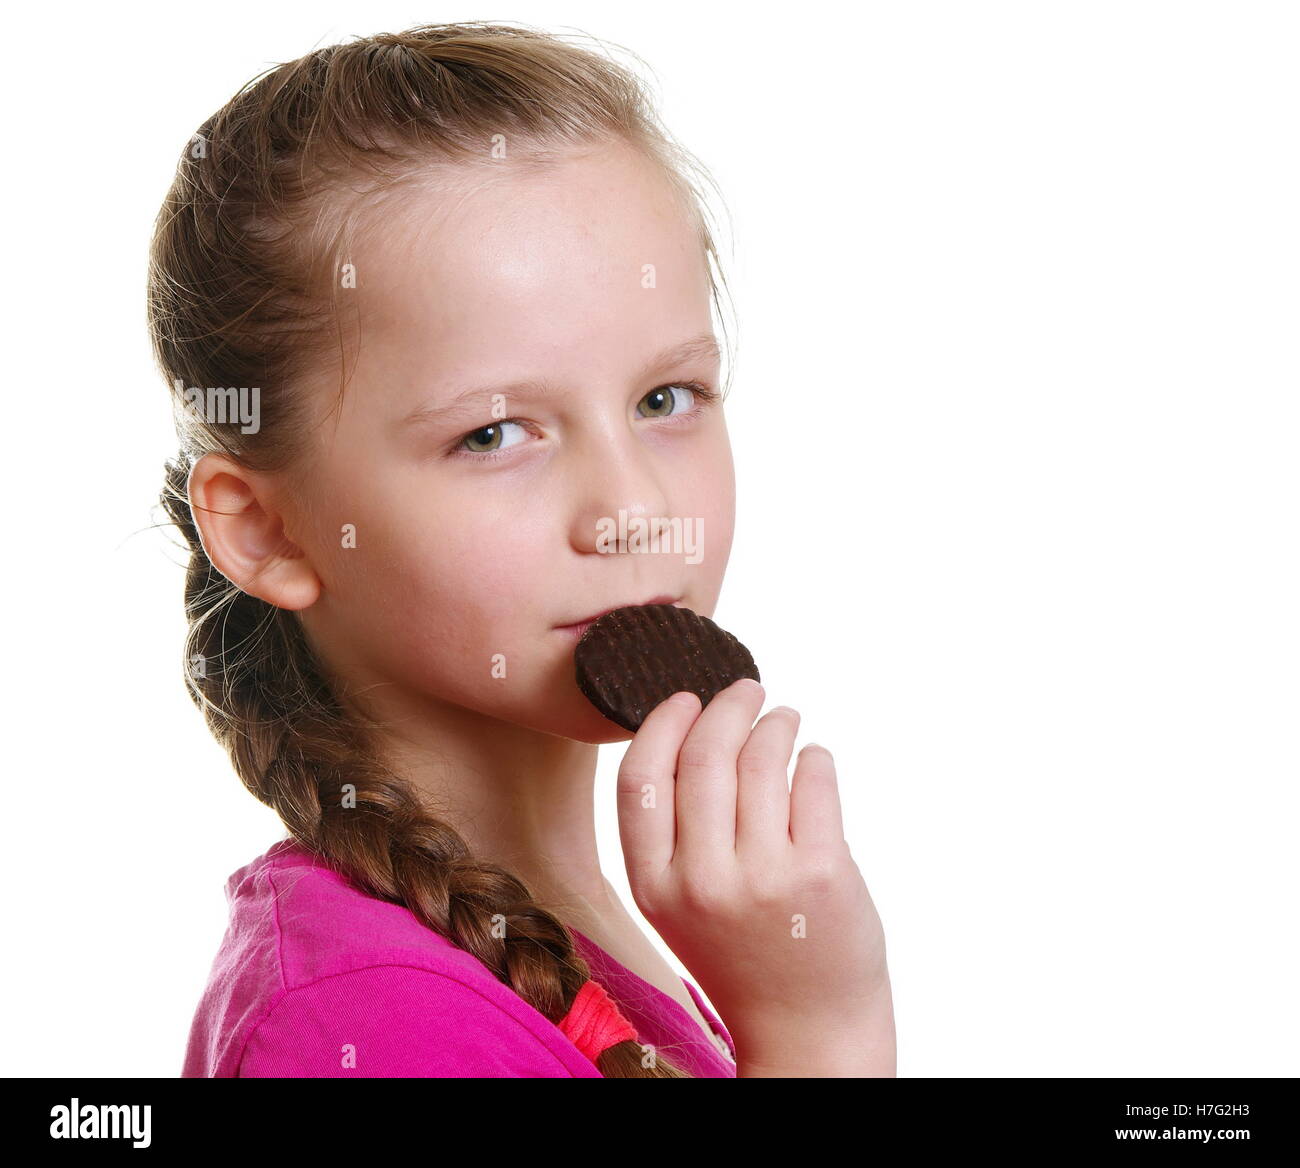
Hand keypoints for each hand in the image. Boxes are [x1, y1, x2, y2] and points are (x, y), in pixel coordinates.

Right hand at [615, 678, 892, 1071]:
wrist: (808, 1031)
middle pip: (704, 756)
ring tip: (784, 720)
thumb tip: (695, 732)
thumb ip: (676, 835)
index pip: (641, 779)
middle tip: (747, 691)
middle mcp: (702, 881)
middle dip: (728, 707)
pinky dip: (814, 757)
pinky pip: (813, 780)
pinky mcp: (821, 871)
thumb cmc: (743, 954)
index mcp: (654, 887)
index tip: (686, 698)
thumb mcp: (680, 906)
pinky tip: (813, 759)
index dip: (662, 725)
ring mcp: (764, 877)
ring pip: (762, 759)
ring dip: (775, 724)